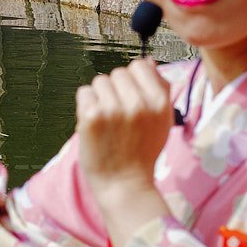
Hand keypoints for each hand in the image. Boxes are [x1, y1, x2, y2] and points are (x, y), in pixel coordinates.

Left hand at [74, 59, 174, 246]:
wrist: (124, 184)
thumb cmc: (142, 151)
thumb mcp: (162, 120)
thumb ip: (159, 89)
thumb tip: (148, 62)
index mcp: (160, 101)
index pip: (140, 66)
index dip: (133, 81)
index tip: (130, 99)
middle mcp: (139, 103)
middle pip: (118, 73)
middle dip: (115, 90)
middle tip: (117, 116)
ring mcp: (114, 109)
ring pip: (99, 81)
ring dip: (99, 97)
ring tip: (107, 122)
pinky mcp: (92, 116)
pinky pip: (84, 93)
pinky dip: (85, 106)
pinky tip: (94, 124)